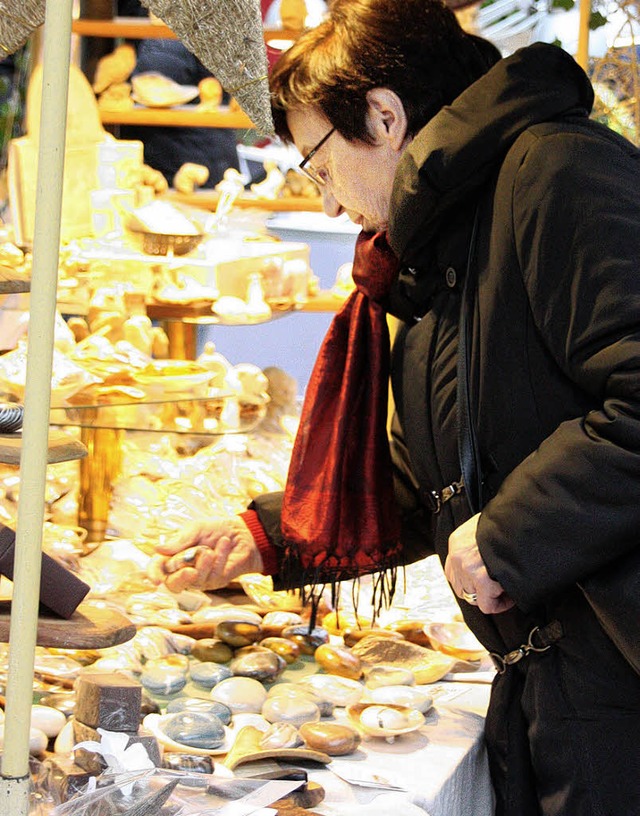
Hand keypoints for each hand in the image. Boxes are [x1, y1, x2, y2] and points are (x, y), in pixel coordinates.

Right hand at [147, 518, 263, 592]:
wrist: (242, 532)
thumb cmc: (216, 529)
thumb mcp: (196, 529)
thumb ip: (179, 541)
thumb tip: (157, 549)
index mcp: (173, 555)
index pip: (158, 567)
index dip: (153, 574)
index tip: (156, 580)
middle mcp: (184, 569)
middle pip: (173, 584)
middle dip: (181, 579)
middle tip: (190, 571)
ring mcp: (200, 578)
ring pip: (195, 581)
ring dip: (205, 564)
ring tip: (212, 549)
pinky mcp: (216, 580)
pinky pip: (214, 575)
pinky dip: (220, 557)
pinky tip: (224, 545)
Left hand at [444, 513, 514, 614]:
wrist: (521, 519)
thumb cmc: (508, 522)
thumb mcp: (485, 528)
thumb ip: (479, 543)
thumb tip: (486, 559)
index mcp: (458, 541)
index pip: (452, 573)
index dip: (470, 581)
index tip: (485, 582)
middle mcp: (458, 556)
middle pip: (462, 588)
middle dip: (480, 591)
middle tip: (498, 587)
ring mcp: (468, 569)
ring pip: (474, 598)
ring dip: (491, 596)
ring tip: (506, 589)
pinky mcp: (482, 580)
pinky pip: (488, 605)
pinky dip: (500, 604)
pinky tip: (511, 595)